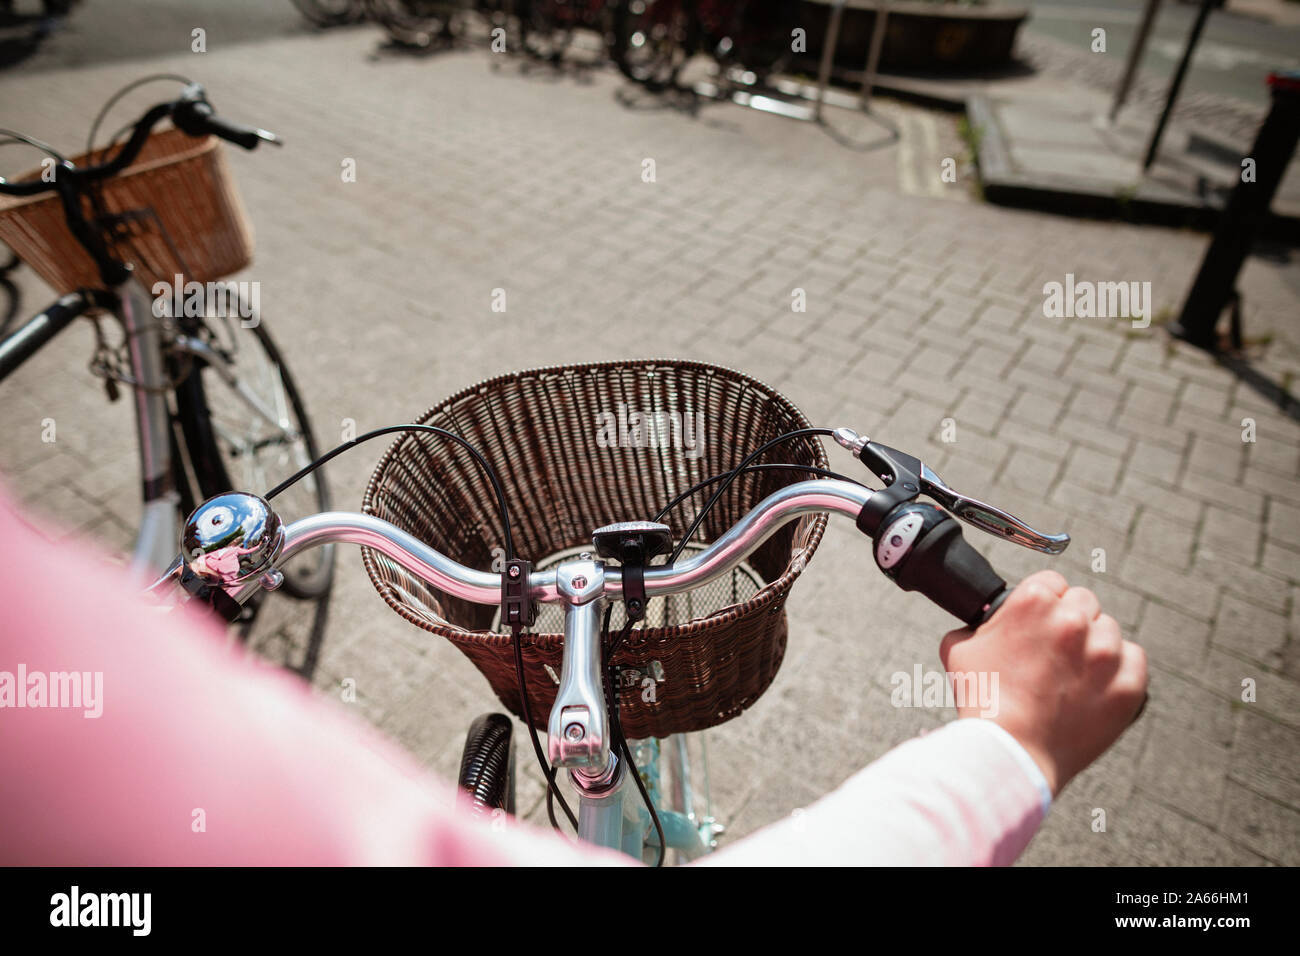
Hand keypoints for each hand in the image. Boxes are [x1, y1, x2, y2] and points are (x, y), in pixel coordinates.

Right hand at [939, 570, 1146, 795]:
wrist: (1011, 751)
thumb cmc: (983, 701)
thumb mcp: (959, 648)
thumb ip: (976, 625)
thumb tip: (983, 623)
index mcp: (1034, 602)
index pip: (1051, 582)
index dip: (1043, 603)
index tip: (1039, 623)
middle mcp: (1074, 620)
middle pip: (1083, 602)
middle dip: (1069, 621)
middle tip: (1053, 652)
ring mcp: (1105, 653)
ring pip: (1109, 630)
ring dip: (1094, 645)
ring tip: (1071, 675)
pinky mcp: (1128, 684)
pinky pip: (1134, 659)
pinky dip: (1119, 669)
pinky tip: (1095, 685)